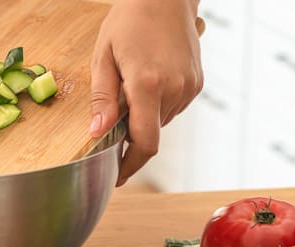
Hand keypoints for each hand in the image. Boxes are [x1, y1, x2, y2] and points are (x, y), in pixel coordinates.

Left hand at [89, 0, 202, 185]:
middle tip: (113, 115)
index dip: (130, 166)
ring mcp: (189, 87)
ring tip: (131, 87)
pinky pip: (173, 107)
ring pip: (161, 122)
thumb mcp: (103, 58)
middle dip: (130, 135)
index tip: (117, 176)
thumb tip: (97, 133)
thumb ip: (102, 99)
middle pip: (150, 134)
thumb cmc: (129, 21)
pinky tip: (148, 81)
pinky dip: (157, 105)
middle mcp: (174, 89)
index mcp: (147, 85)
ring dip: (143, 118)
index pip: (144, 143)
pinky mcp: (196, 83)